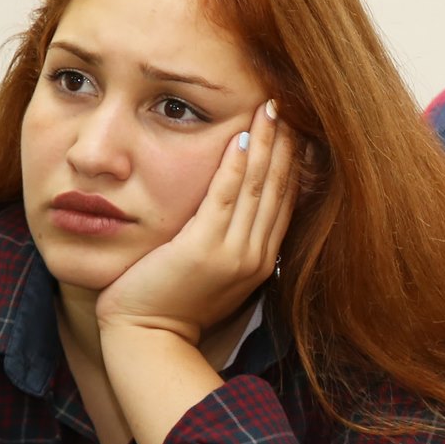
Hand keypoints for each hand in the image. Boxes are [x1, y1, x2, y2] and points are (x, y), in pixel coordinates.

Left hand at [96, 101, 296, 343]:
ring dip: (266, 144)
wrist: (148, 339)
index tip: (296, 128)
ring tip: (271, 109)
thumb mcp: (210, 273)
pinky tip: (240, 136)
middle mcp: (255, 255)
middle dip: (285, 144)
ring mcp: (232, 253)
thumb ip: (226, 242)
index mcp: (259, 261)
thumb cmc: (170, 305)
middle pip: (279, 189)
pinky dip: (235, 165)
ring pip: (258, 187)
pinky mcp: (203, 249)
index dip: (292, 162)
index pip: (284, 201)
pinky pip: (224, 197)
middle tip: (290, 105)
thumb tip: (232, 210)